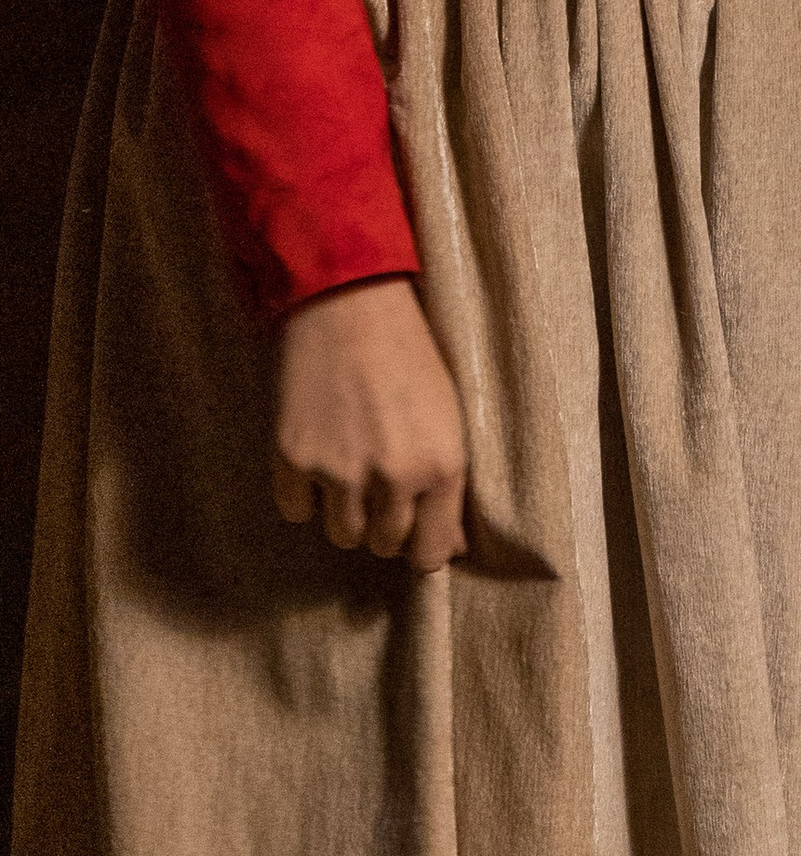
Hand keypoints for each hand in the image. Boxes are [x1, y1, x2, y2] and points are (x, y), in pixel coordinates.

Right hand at [272, 277, 468, 571]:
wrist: (349, 302)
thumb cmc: (408, 354)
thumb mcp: (448, 415)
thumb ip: (448, 485)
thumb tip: (452, 547)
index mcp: (441, 465)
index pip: (429, 554)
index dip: (421, 543)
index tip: (414, 528)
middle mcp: (393, 477)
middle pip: (383, 545)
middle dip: (383, 520)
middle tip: (380, 476)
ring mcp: (338, 471)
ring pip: (341, 534)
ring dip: (344, 509)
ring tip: (350, 460)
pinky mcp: (293, 459)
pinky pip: (296, 511)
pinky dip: (303, 492)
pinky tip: (318, 451)